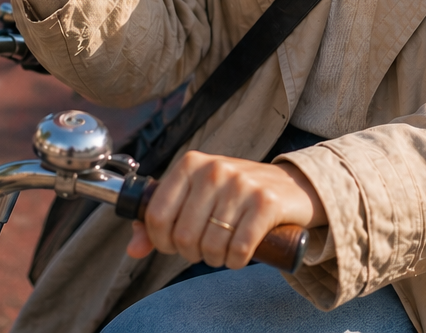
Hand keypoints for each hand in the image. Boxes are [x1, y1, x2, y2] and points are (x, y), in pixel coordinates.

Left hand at [126, 152, 326, 268]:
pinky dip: (237, 261)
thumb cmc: (236, 195)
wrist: (291, 186)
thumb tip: (134, 248)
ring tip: (224, 250)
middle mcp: (214, 169)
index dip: (162, 241)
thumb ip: (161, 220)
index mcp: (190, 164)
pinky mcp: (266, 203)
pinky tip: (240, 255)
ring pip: (211, 246)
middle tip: (205, 249)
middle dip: (192, 253)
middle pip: (184, 236)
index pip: (157, 216)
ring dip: (216, 259)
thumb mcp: (196, 197)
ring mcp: (241, 184)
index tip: (175, 245)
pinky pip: (239, 249)